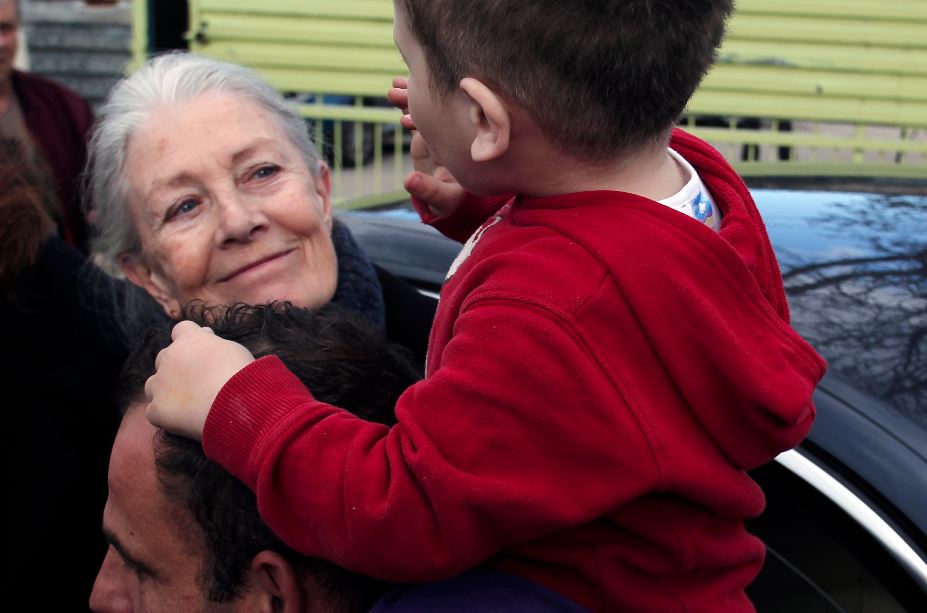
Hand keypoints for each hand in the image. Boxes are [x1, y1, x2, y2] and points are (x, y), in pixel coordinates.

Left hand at [145, 320, 254, 439]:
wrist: (235, 404)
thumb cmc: (241, 374)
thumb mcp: (232, 349)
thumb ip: (213, 344)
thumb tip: (206, 338)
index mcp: (190, 339)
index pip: (181, 329)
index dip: (189, 340)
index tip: (200, 350)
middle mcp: (169, 357)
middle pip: (164, 357)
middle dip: (176, 366)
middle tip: (196, 381)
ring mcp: (160, 383)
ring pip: (153, 384)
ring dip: (165, 390)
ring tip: (187, 403)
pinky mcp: (156, 408)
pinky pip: (154, 410)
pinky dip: (166, 414)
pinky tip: (182, 420)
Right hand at [387, 77, 464, 216]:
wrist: (443, 197)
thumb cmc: (450, 201)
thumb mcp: (443, 198)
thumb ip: (427, 190)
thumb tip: (408, 181)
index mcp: (466, 144)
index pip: (460, 118)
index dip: (443, 108)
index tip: (424, 102)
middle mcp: (457, 130)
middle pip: (443, 106)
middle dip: (424, 96)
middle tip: (403, 89)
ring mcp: (442, 127)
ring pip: (428, 106)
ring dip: (411, 96)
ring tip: (393, 90)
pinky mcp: (429, 129)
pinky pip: (418, 111)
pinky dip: (406, 102)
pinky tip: (393, 91)